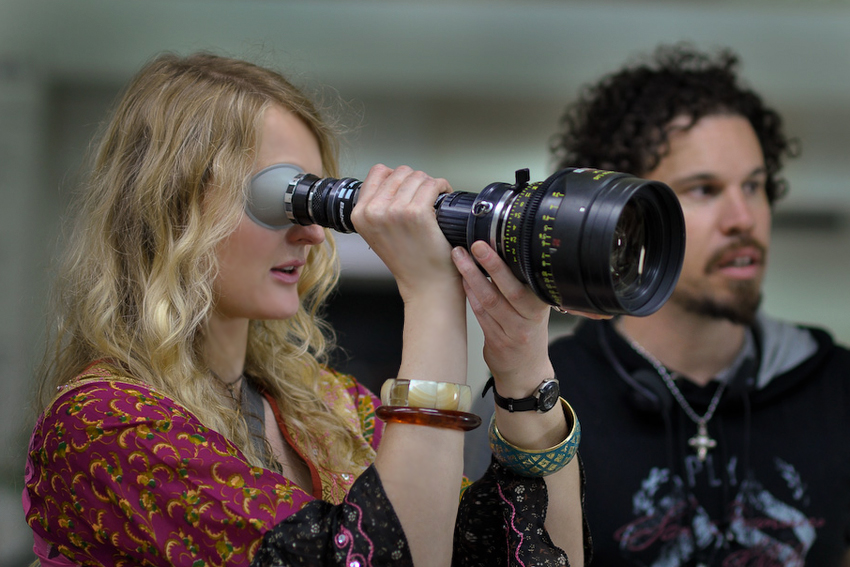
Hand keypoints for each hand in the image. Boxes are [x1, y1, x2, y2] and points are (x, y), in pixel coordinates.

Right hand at [351, 165, 457, 300]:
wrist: (426, 285)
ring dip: (430, 184)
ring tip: (434, 199)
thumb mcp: (378, 233)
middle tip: (424, 196)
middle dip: (415, 181)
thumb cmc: (408, 261)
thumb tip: (390, 177)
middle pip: (400, 172)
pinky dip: (442, 187)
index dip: (396, 177)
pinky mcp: (417, 213)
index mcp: (359, 215)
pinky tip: (443, 197)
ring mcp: (395, 211)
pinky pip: (433, 184)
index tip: (408, 188)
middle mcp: (374, 212)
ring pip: (418, 176)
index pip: (377, 172)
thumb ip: (376, 207)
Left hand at [451, 241, 551, 393]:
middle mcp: (530, 318)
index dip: (512, 260)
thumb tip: (502, 251)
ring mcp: (514, 332)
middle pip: (510, 289)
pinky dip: (470, 295)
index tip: (499, 240)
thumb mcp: (533, 308)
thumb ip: (522, 286)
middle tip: (476, 245)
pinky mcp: (497, 341)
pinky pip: (481, 314)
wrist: (526, 371)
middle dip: (492, 265)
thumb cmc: (527, 333)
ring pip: (490, 301)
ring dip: (472, 277)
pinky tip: (462, 280)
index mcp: (541, 303)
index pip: (528, 278)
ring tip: (459, 257)